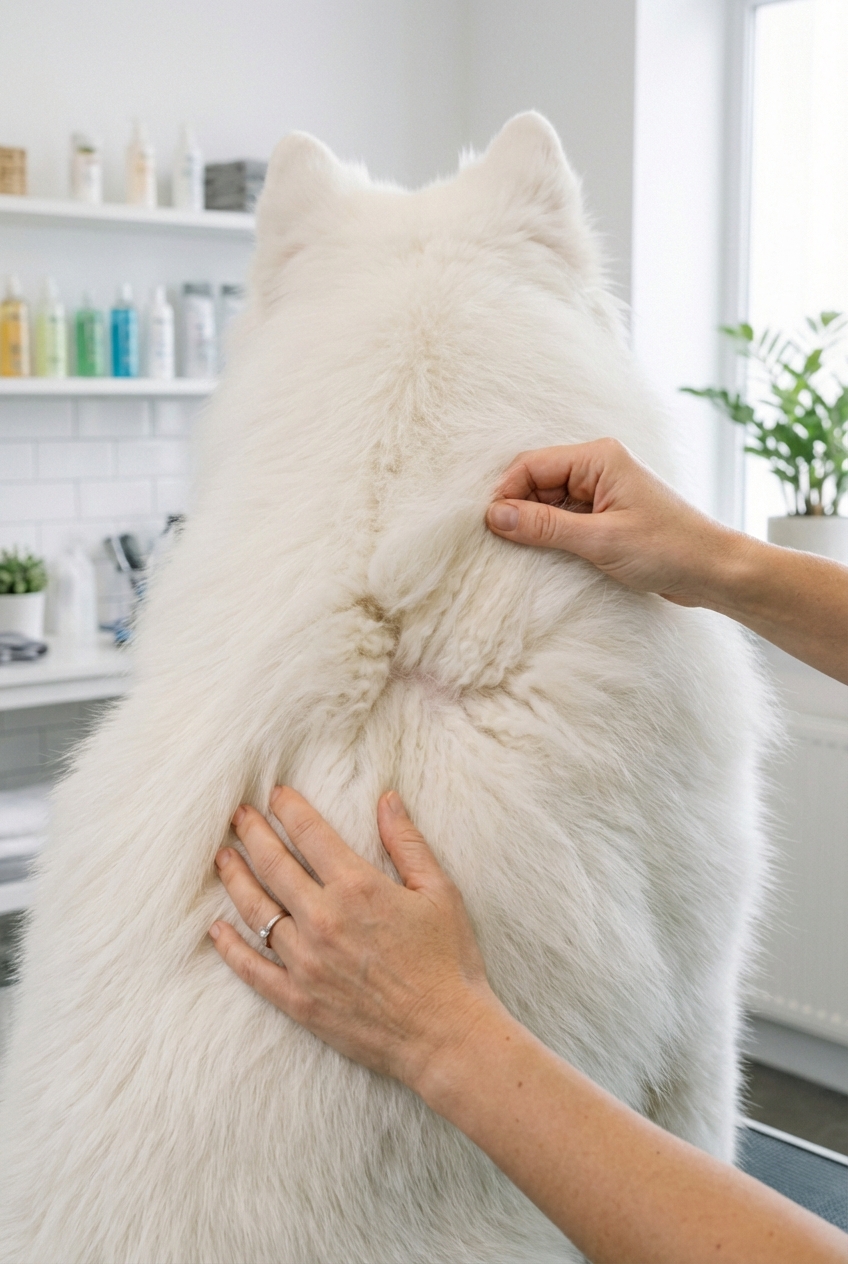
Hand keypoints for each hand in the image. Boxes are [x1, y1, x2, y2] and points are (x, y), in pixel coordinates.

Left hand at [210, 787, 494, 1090]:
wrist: (445, 1035)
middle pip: (274, 865)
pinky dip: (230, 948)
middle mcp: (323, 919)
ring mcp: (305, 961)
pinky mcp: (298, 999)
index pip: (310, 834)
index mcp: (357, 887)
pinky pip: (253, 969)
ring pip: (256, 911)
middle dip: (253, 834)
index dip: (289, 809)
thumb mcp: (439, 891)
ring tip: (222, 858)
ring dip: (235, 879)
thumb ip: (407, 842)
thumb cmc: (449, 961)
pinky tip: (217, 929)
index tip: (275, 794)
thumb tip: (387, 798)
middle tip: (238, 815)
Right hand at [485, 438, 745, 606]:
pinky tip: (544, 556)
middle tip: (501, 545)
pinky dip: (551, 536)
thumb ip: (545, 527)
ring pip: (547, 503)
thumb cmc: (668, 549)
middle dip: (517, 510)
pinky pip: (564, 519)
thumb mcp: (600, 540)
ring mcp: (602, 492)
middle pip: (536, 482)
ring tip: (522, 554)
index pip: (532, 465)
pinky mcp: (605, 516)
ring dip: (534, 526)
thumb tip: (495, 516)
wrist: (713, 571)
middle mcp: (598, 467)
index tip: (490, 527)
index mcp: (599, 458)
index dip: (506, 494)